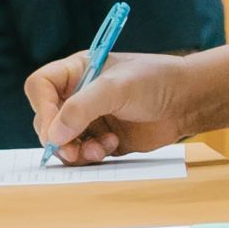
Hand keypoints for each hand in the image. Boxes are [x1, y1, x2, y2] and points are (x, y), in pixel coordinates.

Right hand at [27, 49, 196, 163]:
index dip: (43, 108)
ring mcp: (90, 119)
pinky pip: (83, 154)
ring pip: (62, 141)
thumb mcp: (116, 88)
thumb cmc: (155, 81)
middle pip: (47, 119)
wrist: (188, 101)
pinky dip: (91, 156)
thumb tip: (53, 136)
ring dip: (76, 150)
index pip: (41, 87)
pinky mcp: (102, 139)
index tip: (55, 129)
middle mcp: (78, 95)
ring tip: (100, 149)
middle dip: (58, 137)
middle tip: (72, 151)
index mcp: (76, 71)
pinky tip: (111, 146)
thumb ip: (82, 108)